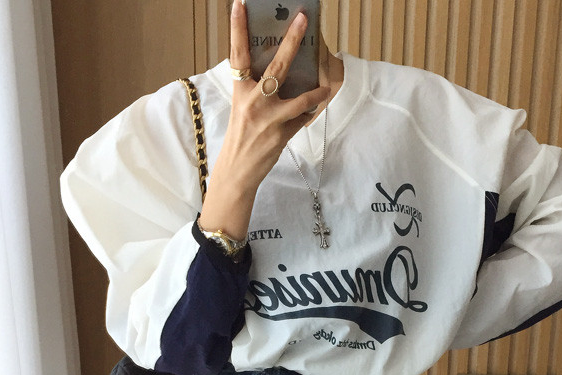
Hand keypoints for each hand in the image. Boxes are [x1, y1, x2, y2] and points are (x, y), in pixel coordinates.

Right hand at [199, 1, 329, 238]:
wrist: (237, 172)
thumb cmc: (240, 137)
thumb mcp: (241, 108)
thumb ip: (255, 89)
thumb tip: (278, 72)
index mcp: (240, 91)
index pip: (238, 54)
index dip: (238, 28)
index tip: (241, 5)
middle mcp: (254, 101)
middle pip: (278, 66)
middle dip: (292, 41)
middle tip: (303, 19)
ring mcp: (270, 119)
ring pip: (300, 98)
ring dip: (316, 90)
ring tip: (325, 84)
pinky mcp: (282, 135)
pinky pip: (302, 119)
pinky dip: (309, 113)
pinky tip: (313, 108)